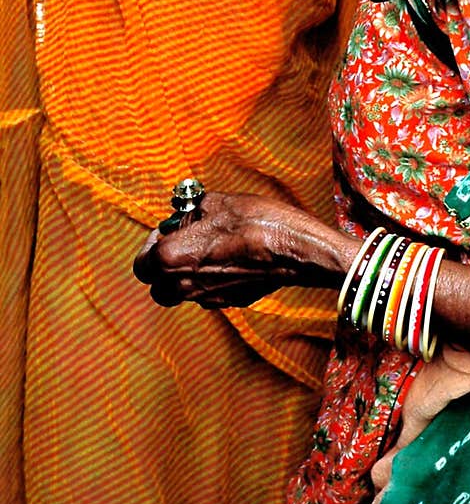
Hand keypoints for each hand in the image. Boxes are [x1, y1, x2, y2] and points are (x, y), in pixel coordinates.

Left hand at [133, 190, 351, 309]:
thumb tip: (186, 216)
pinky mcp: (230, 301)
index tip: (166, 231)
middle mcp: (184, 284)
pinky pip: (209, 294)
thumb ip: (192, 212)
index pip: (142, 263)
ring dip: (187, 276)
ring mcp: (207, 297)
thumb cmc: (254, 221)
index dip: (150, 245)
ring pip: (183, 293)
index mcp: (172, 258)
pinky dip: (212, 281)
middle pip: (159, 286)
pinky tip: (230, 261)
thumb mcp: (217, 202)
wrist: (292, 249)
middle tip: (181, 246)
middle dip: (165, 268)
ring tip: (209, 251)